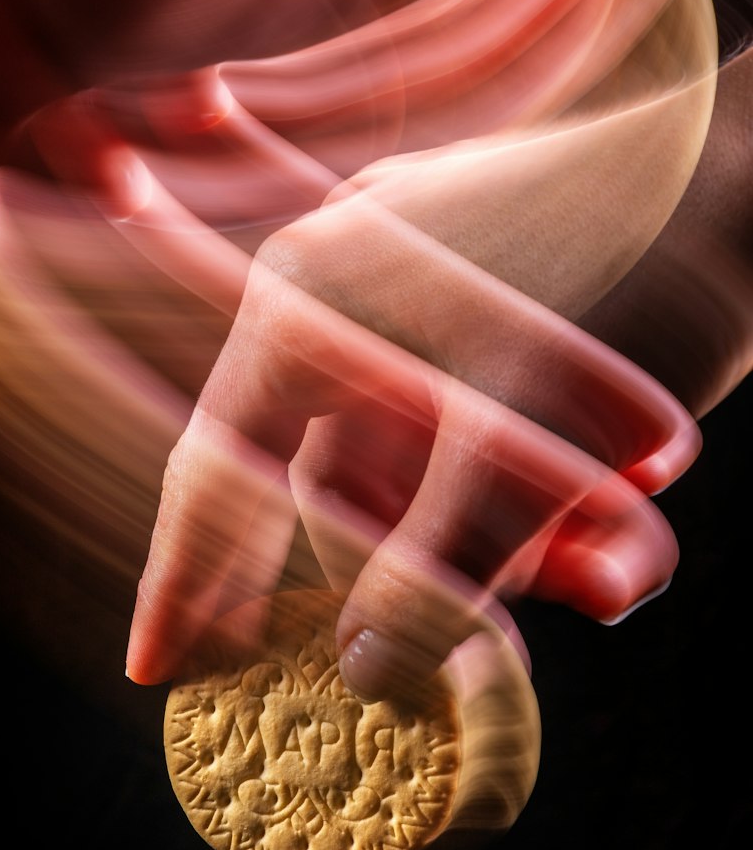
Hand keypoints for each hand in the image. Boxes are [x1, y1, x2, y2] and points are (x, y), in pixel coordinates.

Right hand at [126, 186, 700, 698]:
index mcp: (309, 304)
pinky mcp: (486, 343)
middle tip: (498, 658)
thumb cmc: (630, 269)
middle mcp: (346, 312)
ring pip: (427, 489)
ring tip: (618, 565)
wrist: (751, 171)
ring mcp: (417, 326)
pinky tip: (622, 529)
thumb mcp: (521, 434)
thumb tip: (362, 678)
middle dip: (432, 583)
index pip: (219, 468)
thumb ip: (436, 564)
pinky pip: (480, 461)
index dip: (186, 576)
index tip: (156, 668)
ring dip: (520, 552)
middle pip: (342, 495)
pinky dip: (545, 514)